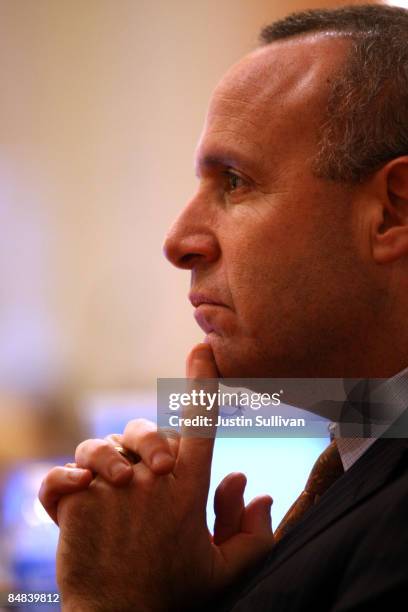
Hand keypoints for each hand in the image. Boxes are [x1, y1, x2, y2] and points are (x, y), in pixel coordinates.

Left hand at [40, 344, 274, 610]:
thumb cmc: (171, 596)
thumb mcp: (222, 571)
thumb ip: (251, 533)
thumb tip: (260, 491)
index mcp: (189, 490)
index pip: (201, 424)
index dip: (203, 383)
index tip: (202, 349)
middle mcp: (150, 481)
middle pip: (150, 435)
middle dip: (153, 448)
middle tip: (151, 481)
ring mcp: (110, 489)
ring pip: (104, 448)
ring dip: (107, 461)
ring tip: (110, 487)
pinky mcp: (74, 503)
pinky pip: (62, 476)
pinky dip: (63, 482)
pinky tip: (73, 495)